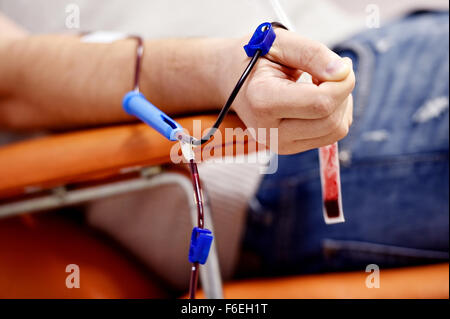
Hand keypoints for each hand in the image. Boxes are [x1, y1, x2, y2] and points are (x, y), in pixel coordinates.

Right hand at [221, 28, 354, 153]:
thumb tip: (343, 73)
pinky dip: (335, 114)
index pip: (320, 103)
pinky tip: (317, 98)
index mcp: (262, 101)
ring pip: (335, 131)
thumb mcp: (281, 42)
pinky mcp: (289, 148)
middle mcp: (268, 131)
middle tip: (332, 70)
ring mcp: (278, 144)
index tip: (342, 63)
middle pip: (331, 120)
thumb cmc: (255, 58)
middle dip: (343, 92)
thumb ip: (312, 53)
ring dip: (341, 104)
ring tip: (321, 84)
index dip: (342, 82)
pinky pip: (330, 136)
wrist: (231, 80)